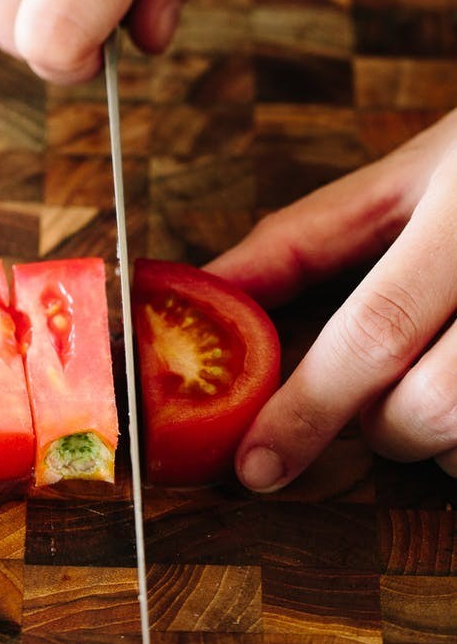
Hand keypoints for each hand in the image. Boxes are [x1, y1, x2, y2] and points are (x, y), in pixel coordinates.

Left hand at [205, 110, 456, 488]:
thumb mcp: (405, 178)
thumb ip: (303, 239)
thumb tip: (210, 292)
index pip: (378, 330)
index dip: (307, 407)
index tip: (256, 465)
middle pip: (431, 408)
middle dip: (380, 423)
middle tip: (378, 385)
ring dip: (437, 437)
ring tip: (444, 370)